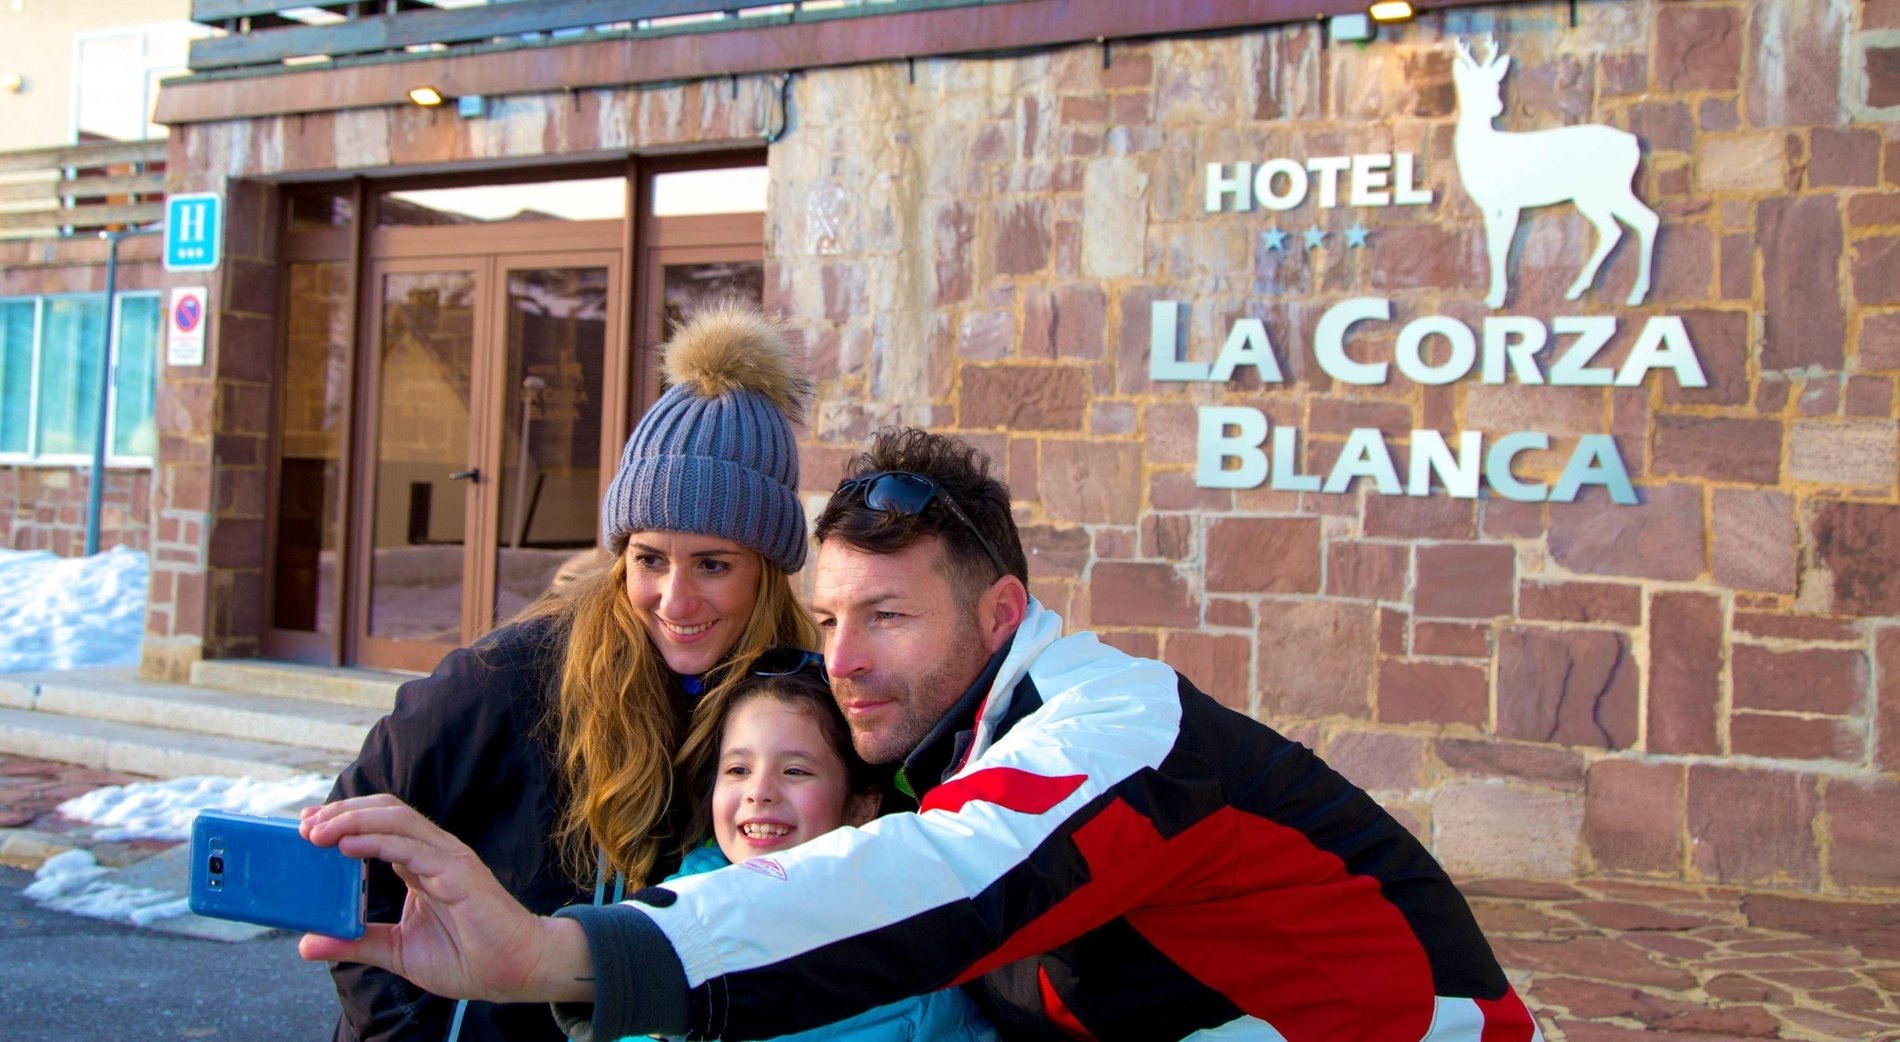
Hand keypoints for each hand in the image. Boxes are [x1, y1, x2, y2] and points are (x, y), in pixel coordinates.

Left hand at [297, 795, 594, 1003]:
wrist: (515, 971)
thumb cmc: (468, 958)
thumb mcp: (397, 952)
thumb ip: (356, 942)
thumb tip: (307, 943)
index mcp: (420, 864)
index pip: (377, 826)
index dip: (342, 821)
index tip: (305, 828)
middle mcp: (433, 852)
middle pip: (384, 811)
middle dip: (341, 813)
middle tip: (304, 826)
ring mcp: (447, 857)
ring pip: (396, 819)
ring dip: (352, 820)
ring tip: (317, 833)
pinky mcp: (457, 871)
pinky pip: (411, 847)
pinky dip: (376, 841)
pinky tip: (348, 847)